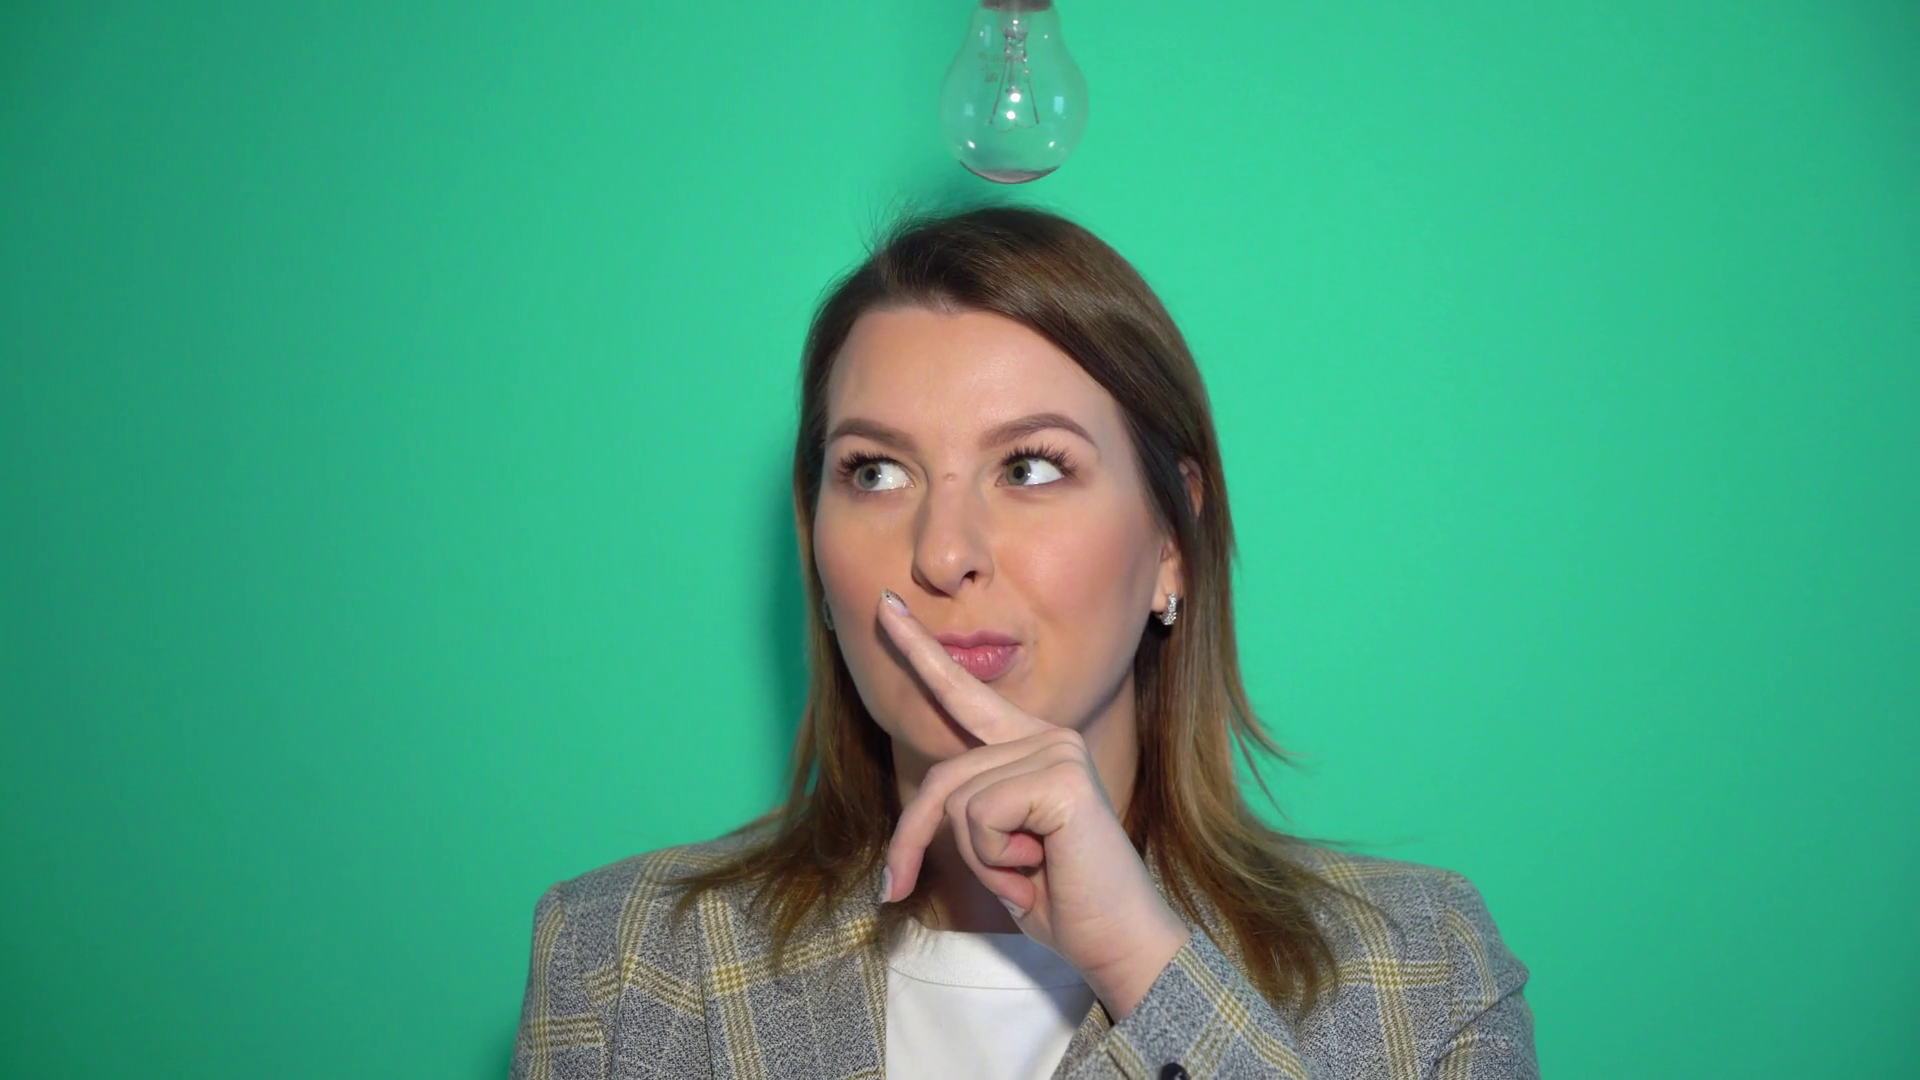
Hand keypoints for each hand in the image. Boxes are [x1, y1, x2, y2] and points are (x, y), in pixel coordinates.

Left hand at [873, 588, 1190, 1017]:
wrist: (1116, 938)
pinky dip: (999, 859)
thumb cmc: (1057, 896)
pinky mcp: (1061, 776)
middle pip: (943, 777)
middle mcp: (1047, 733)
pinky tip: (1043, 865)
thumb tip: (919, 811)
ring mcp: (1058, 749)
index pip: (963, 692)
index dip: (919, 652)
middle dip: (917, 841)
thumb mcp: (993, 845)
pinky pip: (981, 817)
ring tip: (1032, 871)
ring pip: (960, 802)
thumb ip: (966, 804)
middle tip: (909, 889)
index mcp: (1029, 742)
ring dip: (983, 859)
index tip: (885, 607)